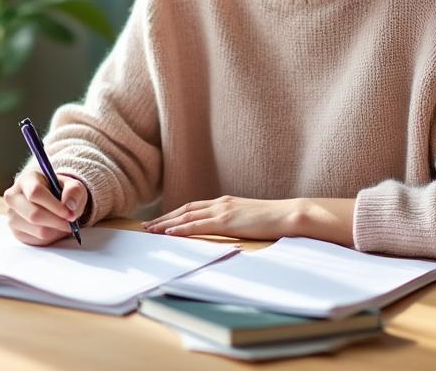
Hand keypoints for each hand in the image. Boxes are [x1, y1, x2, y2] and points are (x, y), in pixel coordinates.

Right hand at [3, 170, 88, 245]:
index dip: (54, 205)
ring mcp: (12, 216)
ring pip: (38, 231)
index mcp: (26, 180)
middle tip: (72, 222)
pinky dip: (52, 237)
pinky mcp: (16, 232)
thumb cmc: (59, 190)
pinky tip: (54, 227)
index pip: (35, 193)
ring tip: (63, 223)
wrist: (48, 200)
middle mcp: (13, 198)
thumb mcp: (71, 185)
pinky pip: (38, 240)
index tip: (70, 213)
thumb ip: (74, 191)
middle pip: (34, 215)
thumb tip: (70, 206)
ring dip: (57, 230)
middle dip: (57, 221)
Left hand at [143, 196, 299, 239]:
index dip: (176, 214)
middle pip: (185, 209)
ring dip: (166, 223)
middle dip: (165, 218)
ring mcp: (222, 210)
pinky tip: (169, 232)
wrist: (288, 215)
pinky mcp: (226, 221)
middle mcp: (220, 203)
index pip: (194, 207)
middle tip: (147, 226)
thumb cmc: (273, 219)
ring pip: (186, 215)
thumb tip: (230, 230)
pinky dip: (181, 228)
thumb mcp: (249, 218)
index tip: (162, 221)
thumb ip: (236, 221)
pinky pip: (198, 225)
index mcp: (225, 202)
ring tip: (151, 230)